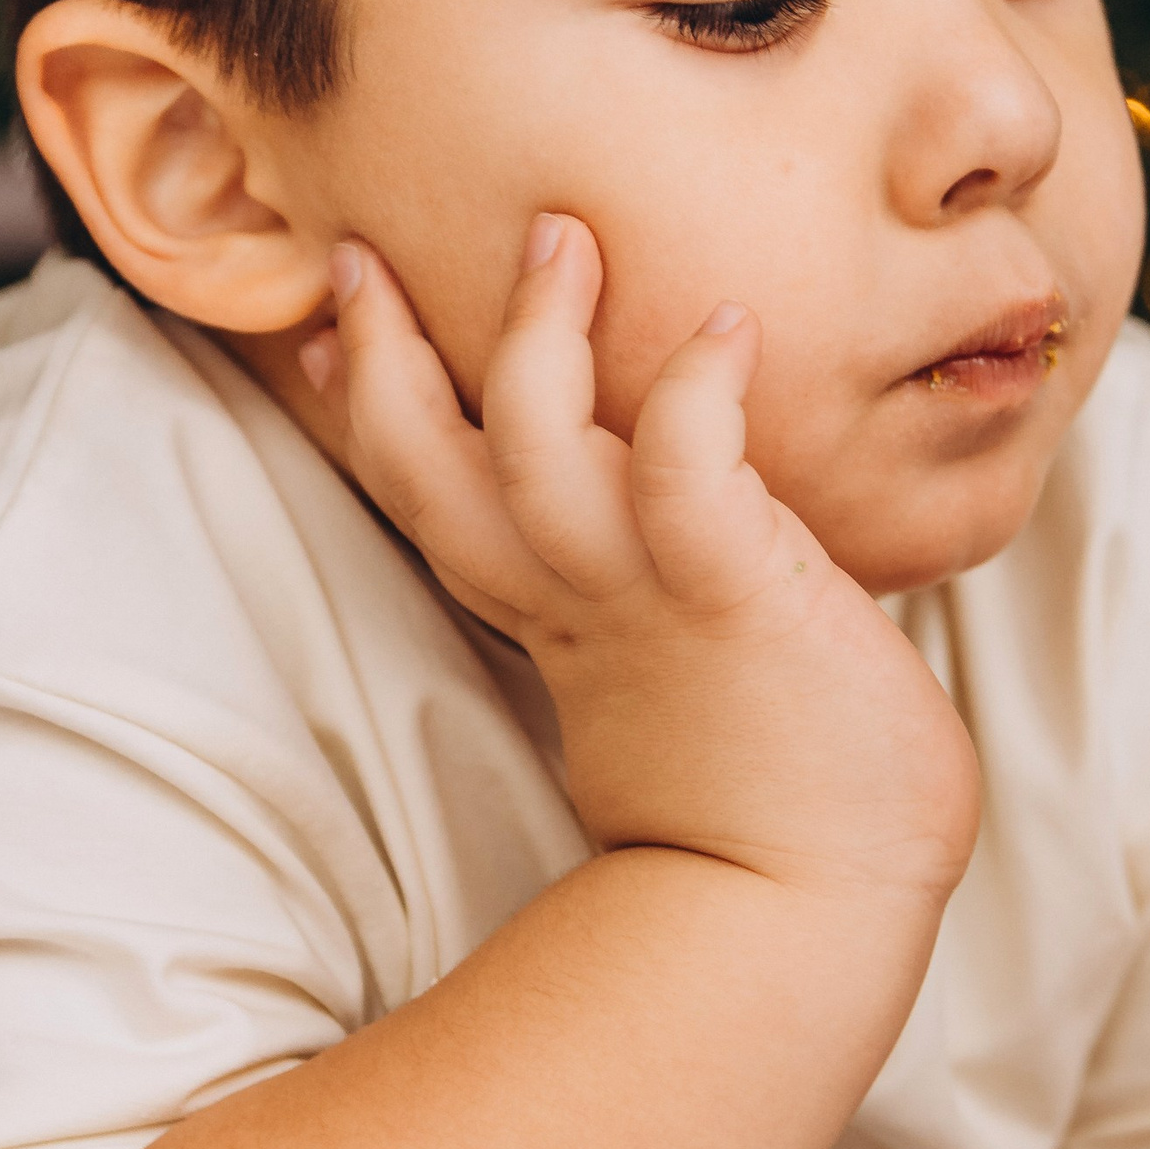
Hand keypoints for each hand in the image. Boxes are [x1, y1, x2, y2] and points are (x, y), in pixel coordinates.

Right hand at [300, 212, 978, 907]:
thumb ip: (677, 597)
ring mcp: (646, 596)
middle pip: (431, 467)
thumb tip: (709, 541)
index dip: (371, 415)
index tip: (330, 333)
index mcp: (561, 623)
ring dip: (535, 335)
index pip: (436, 503)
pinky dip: (695, 388)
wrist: (819, 910)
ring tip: (560, 238)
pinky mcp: (731, 593)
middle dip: (387, 357)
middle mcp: (580, 602)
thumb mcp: (695, 678)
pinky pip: (685, 468)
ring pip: (534, 446)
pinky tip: (725, 326)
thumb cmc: (787, 801)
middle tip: (360, 252)